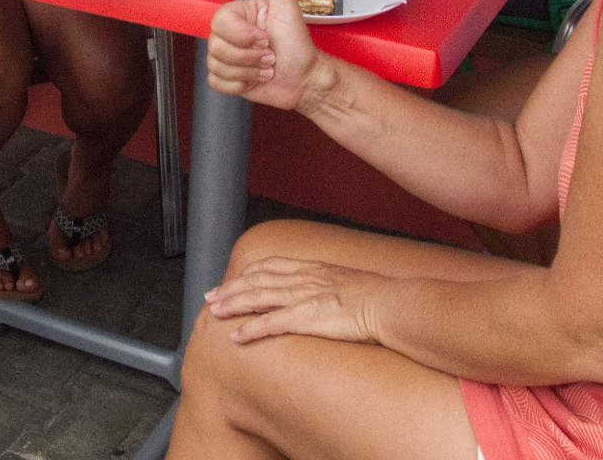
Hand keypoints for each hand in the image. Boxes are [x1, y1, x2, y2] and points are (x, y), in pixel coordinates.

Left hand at [203, 254, 385, 345]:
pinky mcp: (307, 318)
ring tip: (214, 313)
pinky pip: (272, 324)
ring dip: (233, 305)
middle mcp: (304, 279)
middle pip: (258, 280)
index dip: (249, 273)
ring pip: (258, 298)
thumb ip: (332, 285)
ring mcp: (304, 298)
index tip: (233, 279)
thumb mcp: (350, 282)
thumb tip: (329, 294)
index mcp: (313, 269)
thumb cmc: (379, 298)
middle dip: (231, 288)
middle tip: (211, 296)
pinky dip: (251, 329)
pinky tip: (237, 337)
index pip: (272, 266)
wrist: (391, 304)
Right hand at [206, 0, 324, 111]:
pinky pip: (217, 82)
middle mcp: (230, 33)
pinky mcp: (226, 76)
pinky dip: (240, 84)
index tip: (265, 38)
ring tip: (266, 67)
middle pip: (216, 46)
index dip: (242, 35)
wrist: (304, 80)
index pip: (220, 21)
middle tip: (269, 55)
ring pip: (217, 65)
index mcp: (240, 14)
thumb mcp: (288, 12)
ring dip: (249, 72)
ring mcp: (226, 55)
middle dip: (249, 57)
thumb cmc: (298, 47)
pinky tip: (255, 79)